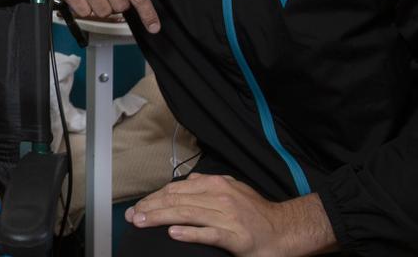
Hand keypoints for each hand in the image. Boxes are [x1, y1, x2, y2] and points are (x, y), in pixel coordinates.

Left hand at [126, 173, 336, 255]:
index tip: (139, 206)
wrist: (285, 230)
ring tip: (142, 222)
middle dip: (150, 207)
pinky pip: (207, 233)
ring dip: (160, 218)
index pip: (176, 189)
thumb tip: (188, 181)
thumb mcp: (233, 189)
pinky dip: (189, 233)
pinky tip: (173, 234)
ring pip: (186, 214)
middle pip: (176, 200)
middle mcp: (219, 197)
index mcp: (216, 185)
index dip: (154, 197)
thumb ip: (209, 184)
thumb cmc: (256, 212)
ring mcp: (226, 216)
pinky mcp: (234, 236)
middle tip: (132, 216)